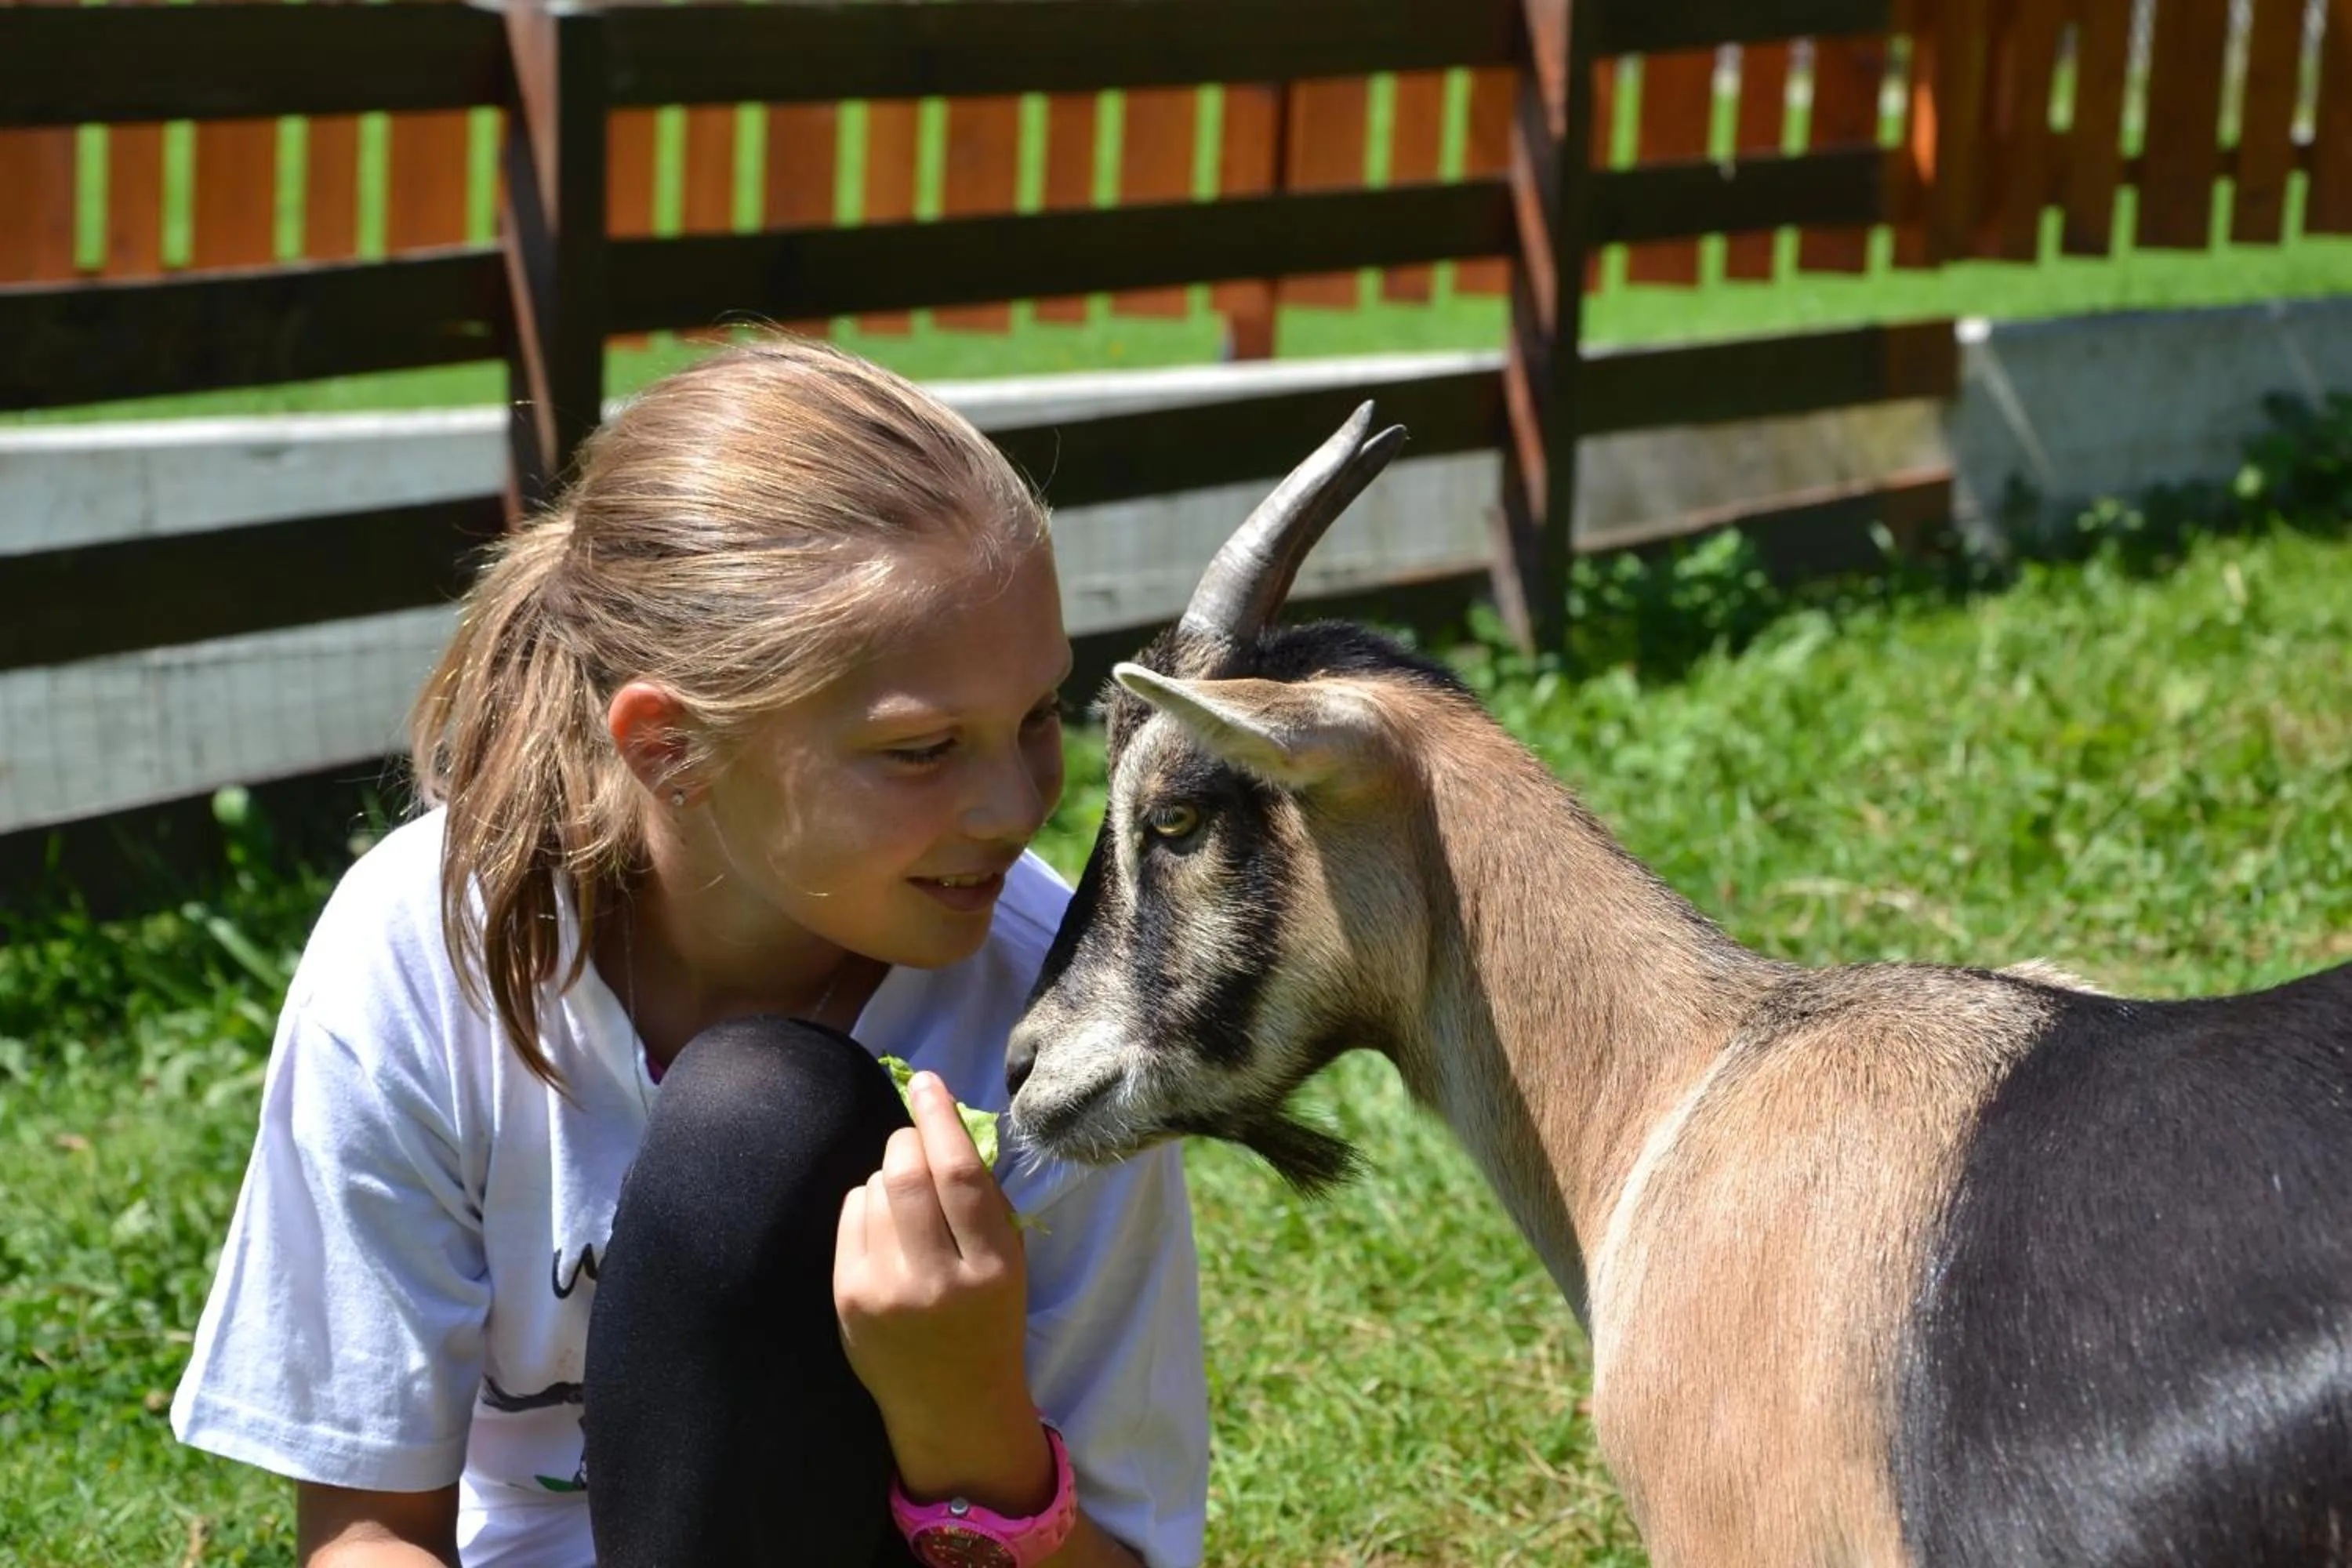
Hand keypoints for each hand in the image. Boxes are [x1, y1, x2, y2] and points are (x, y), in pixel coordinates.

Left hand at [834, 1070, 1054, 1517]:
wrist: (952, 1405)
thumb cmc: (989, 1319)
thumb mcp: (1010, 1263)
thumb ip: (984, 1201)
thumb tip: (946, 1125)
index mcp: (991, 1267)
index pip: (960, 1175)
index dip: (940, 1119)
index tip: (927, 1081)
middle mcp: (935, 1280)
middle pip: (907, 1175)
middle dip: (908, 1141)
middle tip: (917, 1141)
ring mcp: (883, 1292)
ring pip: (873, 1189)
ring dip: (890, 1174)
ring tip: (908, 1203)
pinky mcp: (847, 1299)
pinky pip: (851, 1215)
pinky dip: (867, 1203)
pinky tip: (885, 1227)